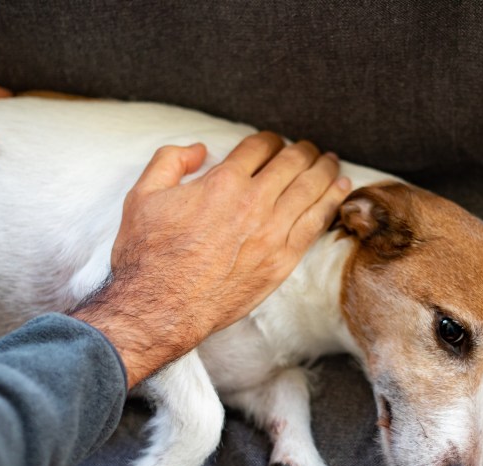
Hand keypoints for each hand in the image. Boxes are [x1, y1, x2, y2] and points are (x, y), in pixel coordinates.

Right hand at [74, 132, 351, 387]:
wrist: (161, 308)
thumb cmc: (148, 255)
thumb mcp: (142, 195)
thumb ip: (170, 161)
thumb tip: (200, 149)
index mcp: (223, 182)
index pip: (260, 147)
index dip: (269, 139)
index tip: (272, 142)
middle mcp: (254, 204)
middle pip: (292, 163)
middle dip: (302, 151)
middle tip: (308, 148)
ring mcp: (272, 234)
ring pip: (311, 190)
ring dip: (324, 170)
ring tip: (330, 161)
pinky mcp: (282, 262)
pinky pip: (315, 224)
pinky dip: (330, 202)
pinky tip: (339, 189)